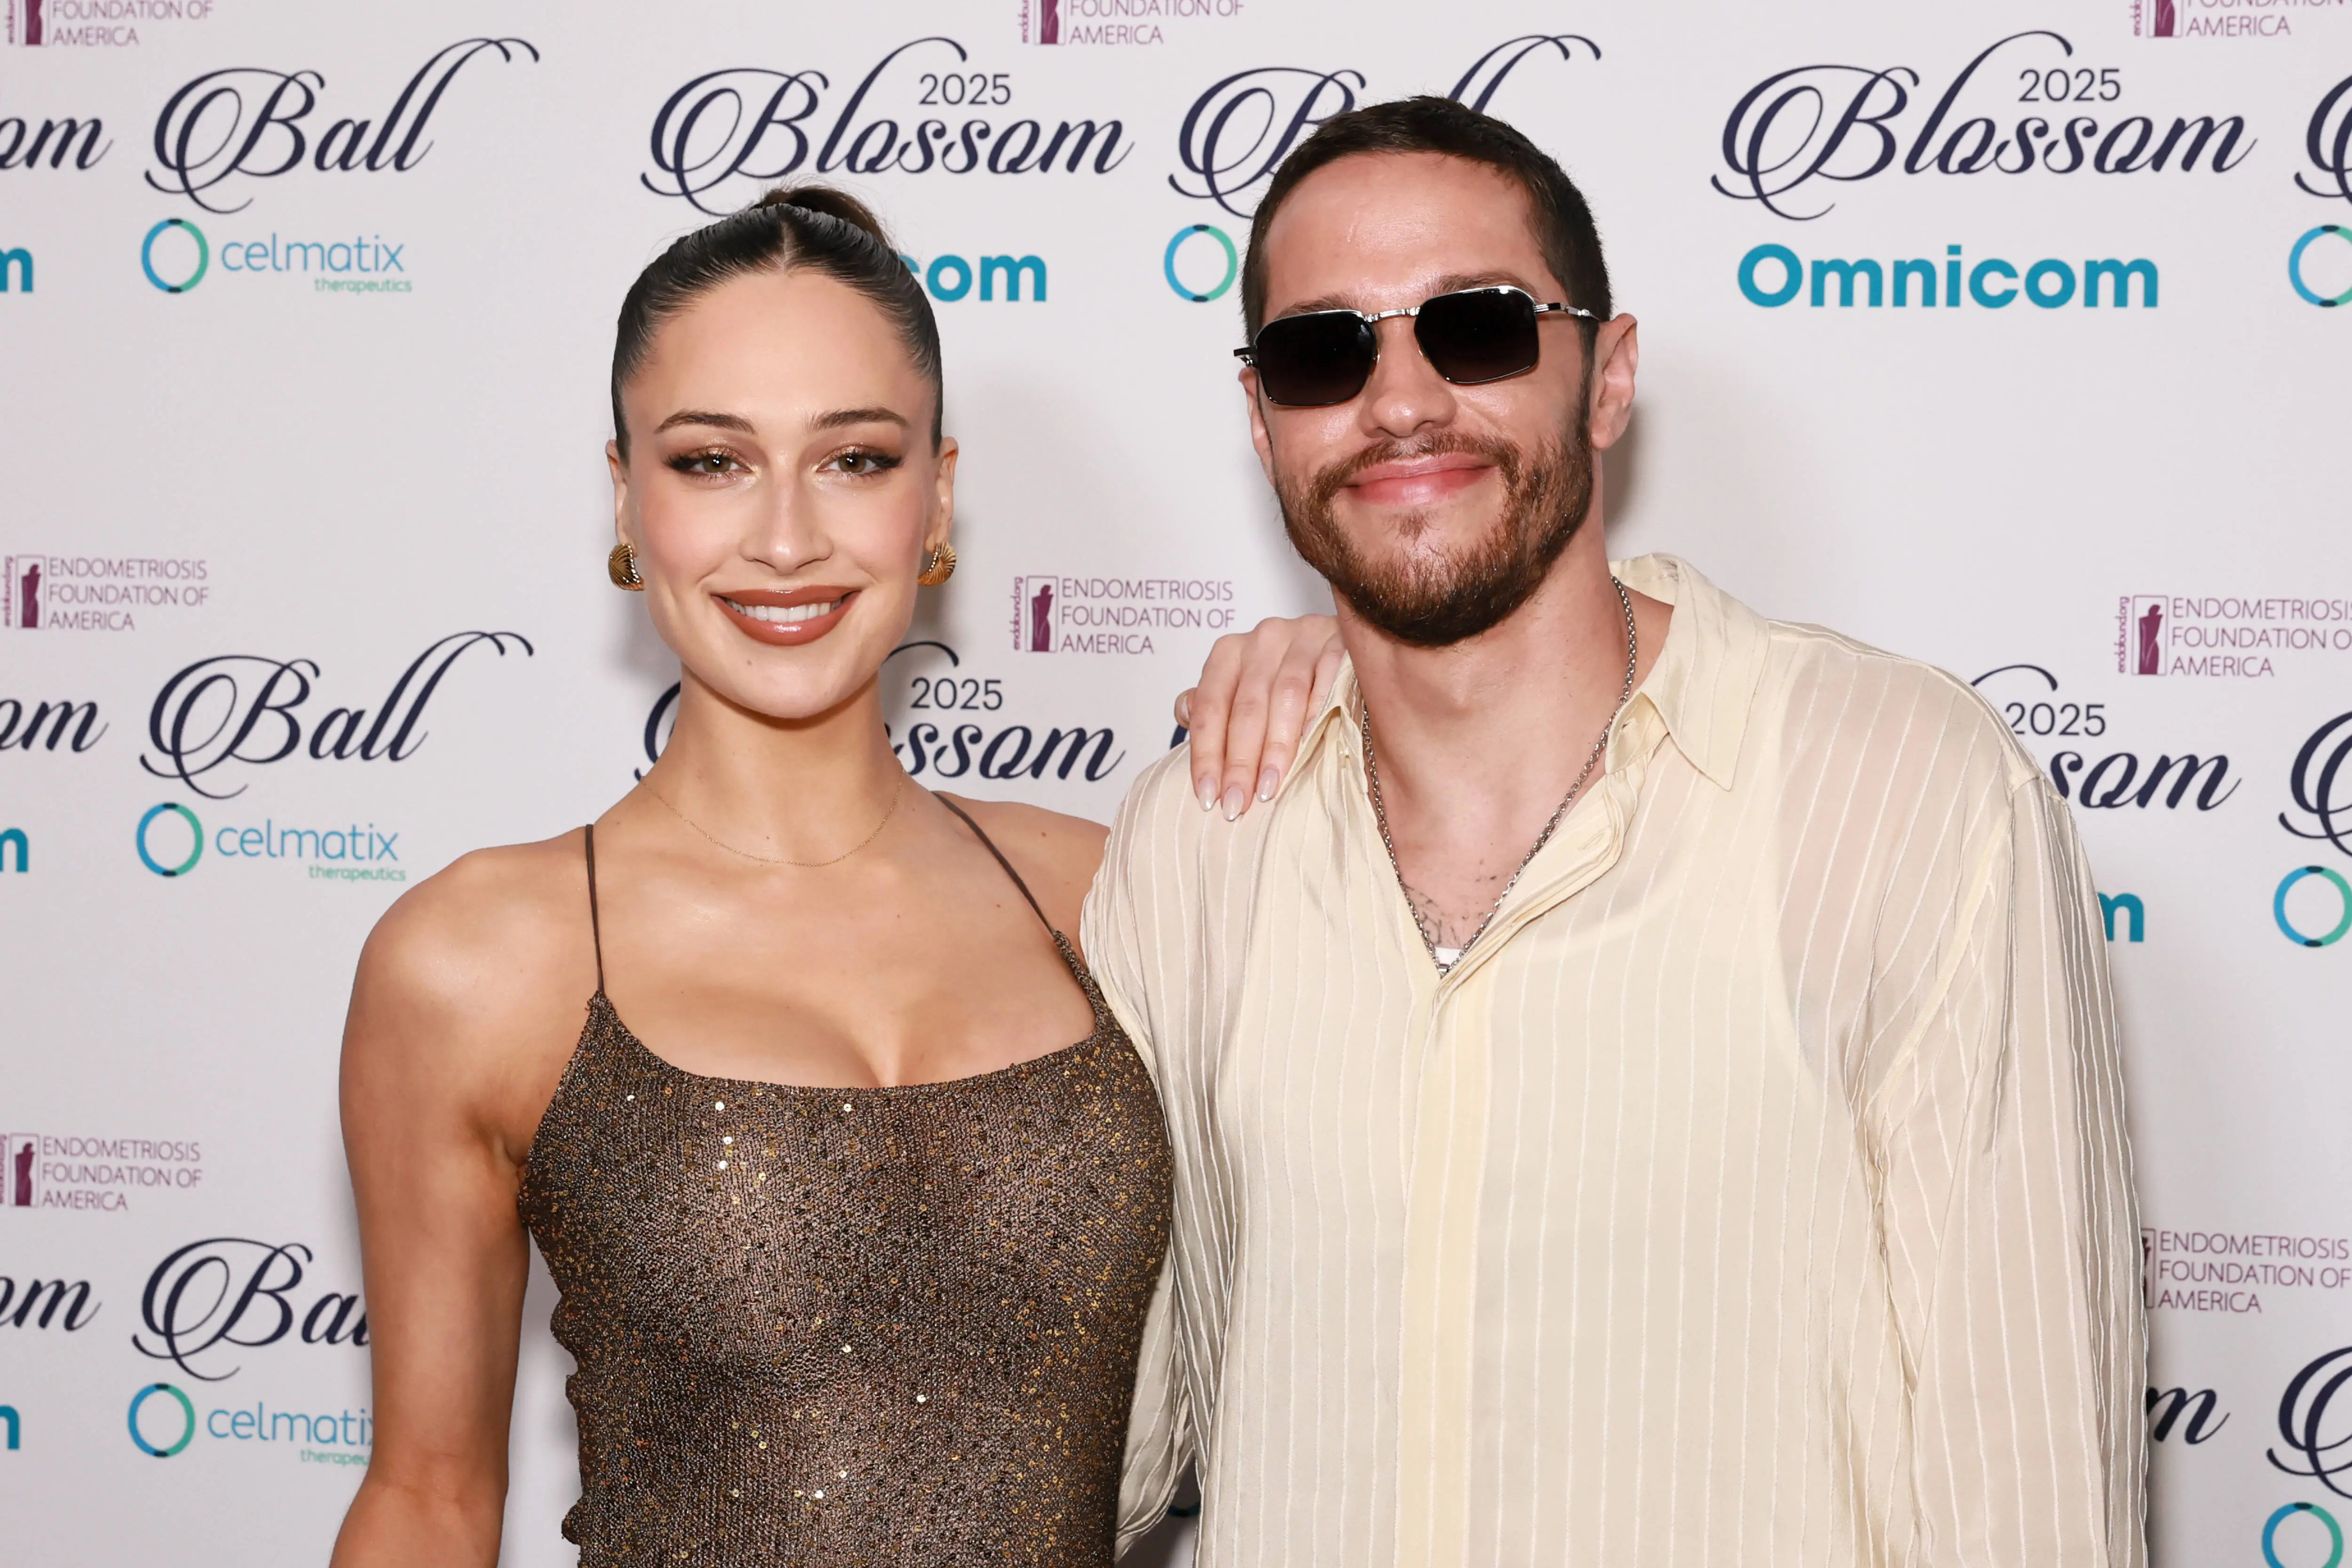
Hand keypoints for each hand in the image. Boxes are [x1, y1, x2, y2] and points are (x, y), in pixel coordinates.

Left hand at [1176, 615, 1343, 819]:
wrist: (1343, 642)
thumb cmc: (1286, 675)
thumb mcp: (1242, 684)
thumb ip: (1214, 702)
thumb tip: (1184, 716)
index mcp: (1230, 652)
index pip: (1210, 707)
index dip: (1206, 754)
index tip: (1209, 796)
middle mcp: (1263, 640)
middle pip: (1246, 707)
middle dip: (1239, 761)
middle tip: (1237, 803)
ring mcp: (1303, 636)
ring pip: (1285, 697)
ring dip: (1276, 747)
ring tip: (1269, 788)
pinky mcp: (1339, 641)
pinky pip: (1327, 679)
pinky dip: (1319, 713)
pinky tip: (1312, 745)